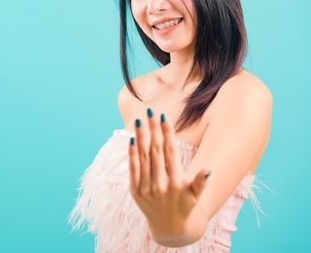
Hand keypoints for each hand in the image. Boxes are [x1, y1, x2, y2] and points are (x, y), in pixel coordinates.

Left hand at [128, 107, 210, 239]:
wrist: (169, 229)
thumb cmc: (186, 206)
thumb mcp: (196, 196)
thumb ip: (200, 182)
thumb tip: (209, 170)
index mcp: (178, 183)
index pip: (171, 152)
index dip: (166, 133)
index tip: (163, 117)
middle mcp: (161, 185)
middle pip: (156, 151)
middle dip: (153, 130)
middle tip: (150, 112)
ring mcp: (147, 188)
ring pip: (143, 157)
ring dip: (141, 137)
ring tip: (140, 120)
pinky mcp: (135, 192)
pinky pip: (133, 169)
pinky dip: (132, 154)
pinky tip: (132, 139)